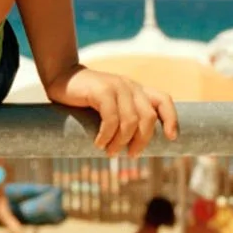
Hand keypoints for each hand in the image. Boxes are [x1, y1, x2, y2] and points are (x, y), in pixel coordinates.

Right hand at [44, 67, 177, 155]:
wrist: (61, 77)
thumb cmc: (84, 97)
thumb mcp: (110, 105)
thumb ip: (123, 115)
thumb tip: (133, 145)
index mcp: (136, 90)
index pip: (163, 100)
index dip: (171, 119)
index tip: (170, 138)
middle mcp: (130, 86)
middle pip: (148, 117)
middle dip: (142, 140)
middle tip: (131, 155)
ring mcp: (116, 86)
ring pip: (131, 121)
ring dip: (121, 141)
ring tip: (110, 152)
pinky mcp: (101, 90)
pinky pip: (111, 118)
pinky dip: (107, 135)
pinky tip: (99, 143)